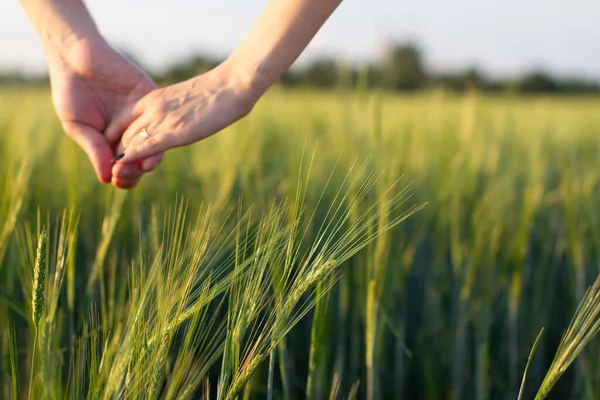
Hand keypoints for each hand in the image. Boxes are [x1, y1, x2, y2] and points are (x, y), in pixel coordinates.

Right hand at [47, 35, 161, 188]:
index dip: (124, 178)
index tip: (115, 177)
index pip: (125, 171)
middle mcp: (132, 134)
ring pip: (157, 144)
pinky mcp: (152, 99)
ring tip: (145, 163)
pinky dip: (160, 130)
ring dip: (152, 157)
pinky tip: (151, 138)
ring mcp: (144, 117)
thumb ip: (94, 149)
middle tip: (124, 170)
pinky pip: (163, 118)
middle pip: (143, 162)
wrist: (76, 57)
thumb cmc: (71, 93)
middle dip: (136, 171)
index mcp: (113, 145)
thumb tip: (106, 179)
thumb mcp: (77, 125)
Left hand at [105, 63, 258, 167]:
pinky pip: (144, 146)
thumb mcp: (186, 99)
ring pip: (130, 142)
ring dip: (122, 159)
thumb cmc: (217, 91)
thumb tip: (177, 120)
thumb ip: (174, 110)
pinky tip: (123, 165)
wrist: (231, 84)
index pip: (123, 119)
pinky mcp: (174, 132)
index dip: (116, 135)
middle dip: (116, 151)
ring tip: (117, 173)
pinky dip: (131, 157)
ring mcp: (162, 120)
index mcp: (154, 98)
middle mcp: (152, 108)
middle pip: (123, 133)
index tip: (117, 149)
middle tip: (114, 168)